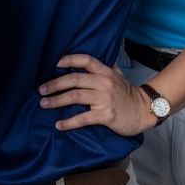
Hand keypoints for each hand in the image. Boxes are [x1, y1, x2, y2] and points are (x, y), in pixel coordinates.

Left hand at [38, 53, 153, 135]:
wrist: (143, 112)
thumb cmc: (126, 94)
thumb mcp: (116, 77)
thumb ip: (101, 70)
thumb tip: (82, 63)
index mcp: (105, 72)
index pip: (85, 60)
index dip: (69, 59)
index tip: (54, 63)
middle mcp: (104, 83)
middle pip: (74, 79)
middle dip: (55, 84)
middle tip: (41, 90)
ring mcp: (105, 99)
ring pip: (75, 97)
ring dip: (57, 101)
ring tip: (44, 104)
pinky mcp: (106, 115)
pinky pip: (83, 118)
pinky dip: (69, 122)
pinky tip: (59, 125)